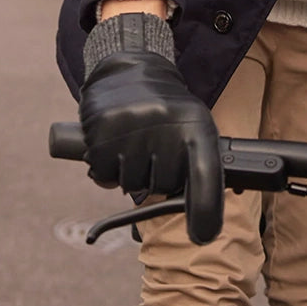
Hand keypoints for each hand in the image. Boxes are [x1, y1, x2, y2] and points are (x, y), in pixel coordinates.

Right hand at [79, 13, 222, 244]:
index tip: (203, 236)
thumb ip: (200, 169)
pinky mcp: (101, 130)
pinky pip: (102, 176)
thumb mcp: (194, 128)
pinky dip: (106, 170)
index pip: (205, 174)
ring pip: (131, 184)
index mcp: (196, 124)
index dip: (205, 210)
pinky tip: (113, 146)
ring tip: (133, 144)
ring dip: (130, 173)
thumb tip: (205, 228)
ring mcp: (131, 127)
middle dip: (158, 177)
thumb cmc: (168, 110)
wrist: (128, 69)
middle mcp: (165, 125)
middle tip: (155, 150)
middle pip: (163, 186)